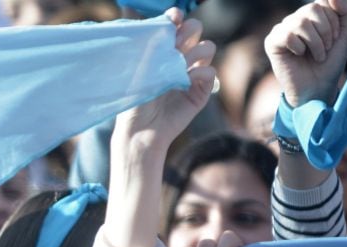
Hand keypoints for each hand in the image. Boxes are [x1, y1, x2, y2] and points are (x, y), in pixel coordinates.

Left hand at [114, 8, 216, 150]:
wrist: (140, 129)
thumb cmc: (136, 99)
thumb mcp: (142, 67)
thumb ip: (156, 43)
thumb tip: (172, 20)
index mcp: (162, 50)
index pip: (176, 24)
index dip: (176, 17)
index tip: (173, 19)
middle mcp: (179, 58)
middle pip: (196, 29)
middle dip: (189, 31)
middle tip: (175, 45)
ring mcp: (191, 73)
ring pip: (207, 47)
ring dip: (194, 52)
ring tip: (179, 66)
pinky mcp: (201, 91)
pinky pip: (211, 71)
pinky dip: (201, 72)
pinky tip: (187, 80)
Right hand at [265, 0, 346, 106]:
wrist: (317, 88)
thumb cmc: (329, 63)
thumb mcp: (344, 34)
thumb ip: (345, 11)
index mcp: (311, 16)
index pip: (323, 1)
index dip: (333, 20)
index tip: (334, 38)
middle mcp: (295, 19)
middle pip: (312, 9)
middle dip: (325, 31)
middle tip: (326, 49)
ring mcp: (282, 30)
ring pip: (300, 22)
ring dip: (315, 42)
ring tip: (317, 56)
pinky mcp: (271, 43)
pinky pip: (286, 35)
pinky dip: (298, 47)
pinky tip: (298, 56)